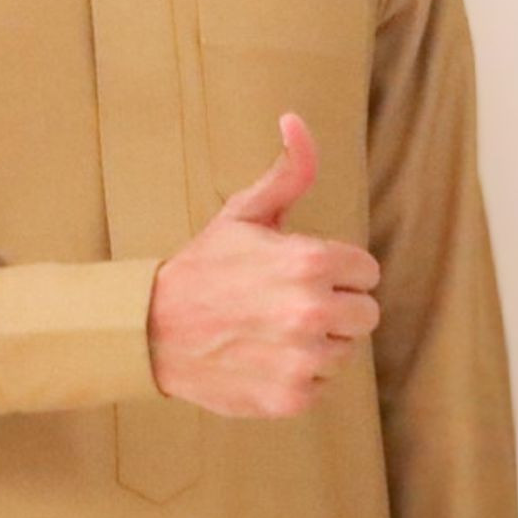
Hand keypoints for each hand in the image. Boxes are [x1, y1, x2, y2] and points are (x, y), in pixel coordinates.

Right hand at [149, 115, 381, 417]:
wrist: (151, 330)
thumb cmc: (204, 268)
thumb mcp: (245, 214)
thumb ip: (289, 172)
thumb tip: (296, 120)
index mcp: (311, 262)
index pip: (366, 273)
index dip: (337, 272)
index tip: (303, 275)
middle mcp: (312, 312)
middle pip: (365, 315)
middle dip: (335, 309)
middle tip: (290, 305)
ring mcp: (302, 359)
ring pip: (344, 352)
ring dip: (317, 344)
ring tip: (273, 331)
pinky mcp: (290, 397)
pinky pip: (321, 386)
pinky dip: (298, 378)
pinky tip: (264, 359)